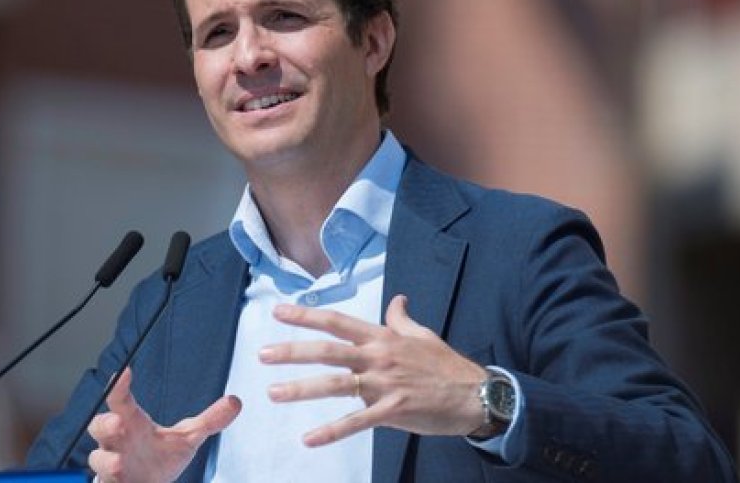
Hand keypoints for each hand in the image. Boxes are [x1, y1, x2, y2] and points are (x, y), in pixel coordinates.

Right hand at [87, 367, 241, 482]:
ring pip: (97, 460)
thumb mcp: (187, 438)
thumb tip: (236, 401)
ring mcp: (113, 465)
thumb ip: (209, 421)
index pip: (121, 400)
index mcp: (133, 423)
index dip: (118, 386)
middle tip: (117, 422)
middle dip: (105, 423)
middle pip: (99, 426)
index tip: (122, 372)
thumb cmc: (160, 457)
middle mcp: (117, 442)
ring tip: (119, 464)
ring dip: (106, 461)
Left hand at [259, 294, 486, 446]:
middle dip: (293, 352)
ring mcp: (384, 383)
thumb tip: (397, 300)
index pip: (337, 322)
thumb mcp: (423, 335)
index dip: (307, 315)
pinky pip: (356, 421)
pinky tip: (309, 438)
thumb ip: (402, 319)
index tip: (279, 312)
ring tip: (275, 393)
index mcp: (382, 337)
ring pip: (336, 384)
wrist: (476, 394)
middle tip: (263, 354)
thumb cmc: (446, 365)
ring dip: (303, 389)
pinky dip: (332, 430)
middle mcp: (378, 356)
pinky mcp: (393, 410)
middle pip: (328, 351)